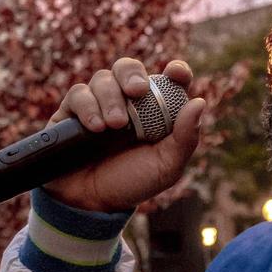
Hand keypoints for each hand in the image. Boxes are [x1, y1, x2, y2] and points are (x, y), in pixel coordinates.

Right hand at [42, 58, 208, 214]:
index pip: (168, 80)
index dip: (175, 71)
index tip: (175, 72)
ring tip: (114, 125)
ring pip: (103, 78)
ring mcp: (98, 104)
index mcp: (155, 111)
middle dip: (132, 74)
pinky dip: (88, 107)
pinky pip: (78, 94)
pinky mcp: (72, 112)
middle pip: (128, 67)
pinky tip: (95, 128)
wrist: (91, 204)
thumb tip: (199, 102)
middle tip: (136, 91)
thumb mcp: (166, 167)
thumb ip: (185, 137)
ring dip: (110, 98)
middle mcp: (126, 102)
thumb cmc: (132, 183)